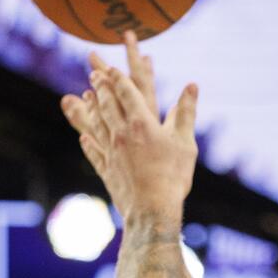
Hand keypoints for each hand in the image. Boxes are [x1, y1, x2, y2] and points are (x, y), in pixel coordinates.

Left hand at [59, 32, 198, 217]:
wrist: (152, 210)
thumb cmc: (173, 177)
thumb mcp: (185, 143)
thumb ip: (186, 113)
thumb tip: (192, 86)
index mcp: (141, 123)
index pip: (126, 93)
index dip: (118, 78)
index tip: (111, 67)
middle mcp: (121, 134)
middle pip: (107, 104)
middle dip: (101, 87)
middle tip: (94, 73)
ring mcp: (111, 152)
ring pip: (97, 124)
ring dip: (91, 108)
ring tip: (86, 97)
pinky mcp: (107, 170)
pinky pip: (94, 152)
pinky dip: (88, 143)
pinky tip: (84, 138)